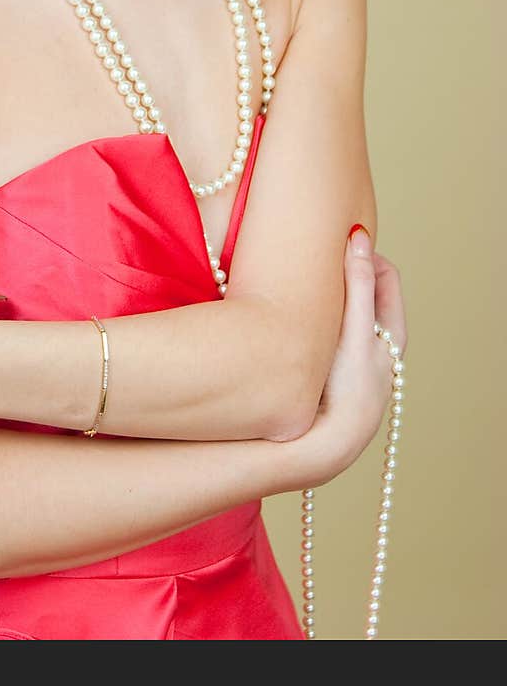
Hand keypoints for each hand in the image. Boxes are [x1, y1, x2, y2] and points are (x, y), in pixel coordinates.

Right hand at [287, 229, 406, 488]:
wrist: (324, 444)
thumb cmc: (346, 388)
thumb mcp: (356, 331)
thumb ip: (359, 285)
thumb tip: (359, 241)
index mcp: (393, 332)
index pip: (386, 274)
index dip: (364, 253)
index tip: (335, 244)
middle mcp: (377, 344)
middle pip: (366, 292)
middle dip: (344, 271)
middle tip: (315, 258)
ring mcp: (353, 358)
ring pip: (344, 312)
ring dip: (327, 294)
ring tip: (301, 284)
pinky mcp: (332, 370)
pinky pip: (325, 332)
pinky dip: (314, 317)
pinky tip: (292, 318)